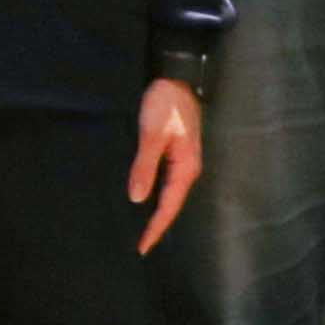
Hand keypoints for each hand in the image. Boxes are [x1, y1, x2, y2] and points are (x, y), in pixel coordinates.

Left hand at [128, 78, 203, 253]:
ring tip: (138, 229)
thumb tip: (138, 198)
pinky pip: (164, 181)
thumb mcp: (152, 135)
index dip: (155, 228)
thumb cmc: (165, 105)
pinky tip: (142, 199)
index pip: (169, 207)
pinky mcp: (175, 153)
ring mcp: (182, 161)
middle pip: (171, 205)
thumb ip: (145, 167)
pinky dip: (154, 194)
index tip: (142, 247)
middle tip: (137, 246)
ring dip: (154, 211)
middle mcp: (187, 169)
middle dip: (155, 225)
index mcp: (186, 168)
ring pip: (168, 194)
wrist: (175, 77)